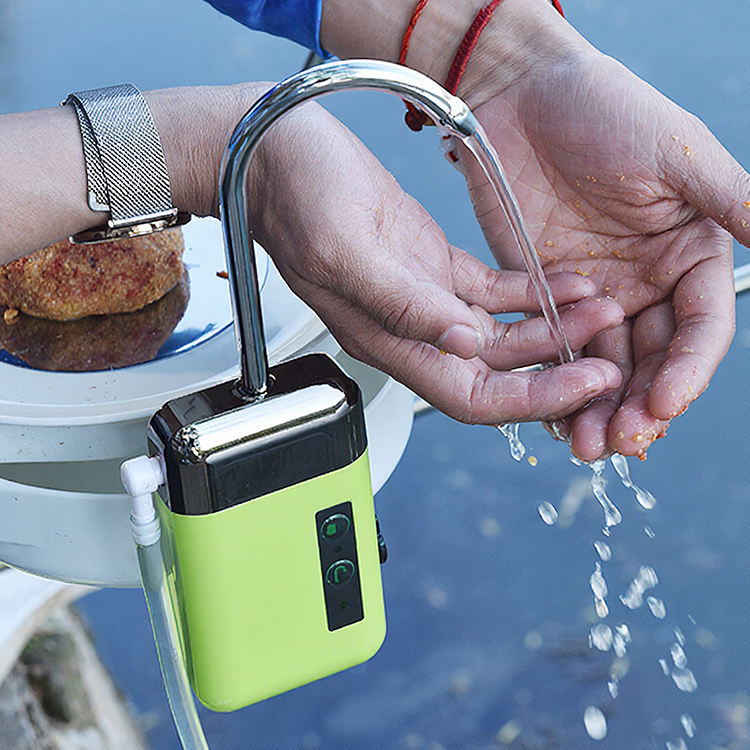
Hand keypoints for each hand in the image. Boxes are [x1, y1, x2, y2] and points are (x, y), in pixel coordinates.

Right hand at [246, 101, 625, 422]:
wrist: (276, 156)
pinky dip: (532, 290)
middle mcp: (413, 328)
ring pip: (502, 333)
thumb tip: (464, 345)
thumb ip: (404, 307)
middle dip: (557, 365)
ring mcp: (426, 297)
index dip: (531, 399)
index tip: (585, 383)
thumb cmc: (296, 200)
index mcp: (389, 340)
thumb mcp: (346, 253)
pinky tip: (566, 281)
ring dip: (553, 326)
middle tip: (611, 348)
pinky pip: (493, 290)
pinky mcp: (433, 263)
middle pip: (496, 371)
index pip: (470, 397)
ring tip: (602, 306)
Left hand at [457, 40, 743, 458]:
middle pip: (650, 359)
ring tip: (584, 446)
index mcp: (688, 254)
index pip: (700, 328)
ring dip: (595, 407)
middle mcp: (644, 282)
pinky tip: (548, 415)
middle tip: (619, 443)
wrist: (520, 97)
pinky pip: (553, 348)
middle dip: (638, 404)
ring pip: (601, 364)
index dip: (687, 370)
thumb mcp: (677, 156)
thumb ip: (733, 206)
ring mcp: (592, 293)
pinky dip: (553, 381)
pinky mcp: (541, 295)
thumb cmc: (603, 111)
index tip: (664, 402)